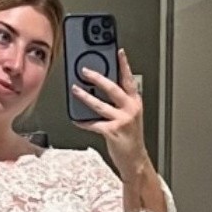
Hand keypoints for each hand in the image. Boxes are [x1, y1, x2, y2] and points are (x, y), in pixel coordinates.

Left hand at [70, 47, 148, 174]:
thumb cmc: (130, 138)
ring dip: (85, 97)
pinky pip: (94, 124)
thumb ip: (119, 101)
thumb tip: (99, 87)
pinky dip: (83, 122)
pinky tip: (76, 119)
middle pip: (112, 89)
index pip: (129, 80)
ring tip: (75, 89)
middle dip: (97, 78)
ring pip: (100, 105)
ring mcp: (122, 121)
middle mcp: (130, 110)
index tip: (118, 51)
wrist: (135, 161)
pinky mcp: (113, 132)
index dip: (124, 65)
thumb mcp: (130, 116)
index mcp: (135, 103)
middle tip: (85, 70)